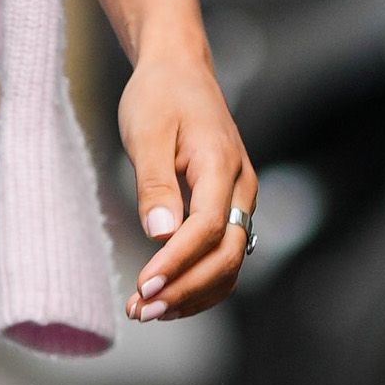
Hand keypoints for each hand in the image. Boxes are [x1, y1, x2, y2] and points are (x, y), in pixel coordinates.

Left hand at [118, 46, 256, 323]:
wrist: (179, 71)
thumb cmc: (160, 96)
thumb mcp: (148, 132)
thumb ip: (154, 184)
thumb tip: (160, 234)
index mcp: (222, 165)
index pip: (208, 227)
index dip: (177, 263)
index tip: (143, 286)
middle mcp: (241, 187)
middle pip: (226, 255)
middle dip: (185, 289)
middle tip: (142, 311)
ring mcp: (239, 200)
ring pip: (229, 263)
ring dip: (192, 293)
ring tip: (148, 313)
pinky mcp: (228, 208)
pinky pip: (223, 255)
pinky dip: (199, 283)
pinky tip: (167, 298)